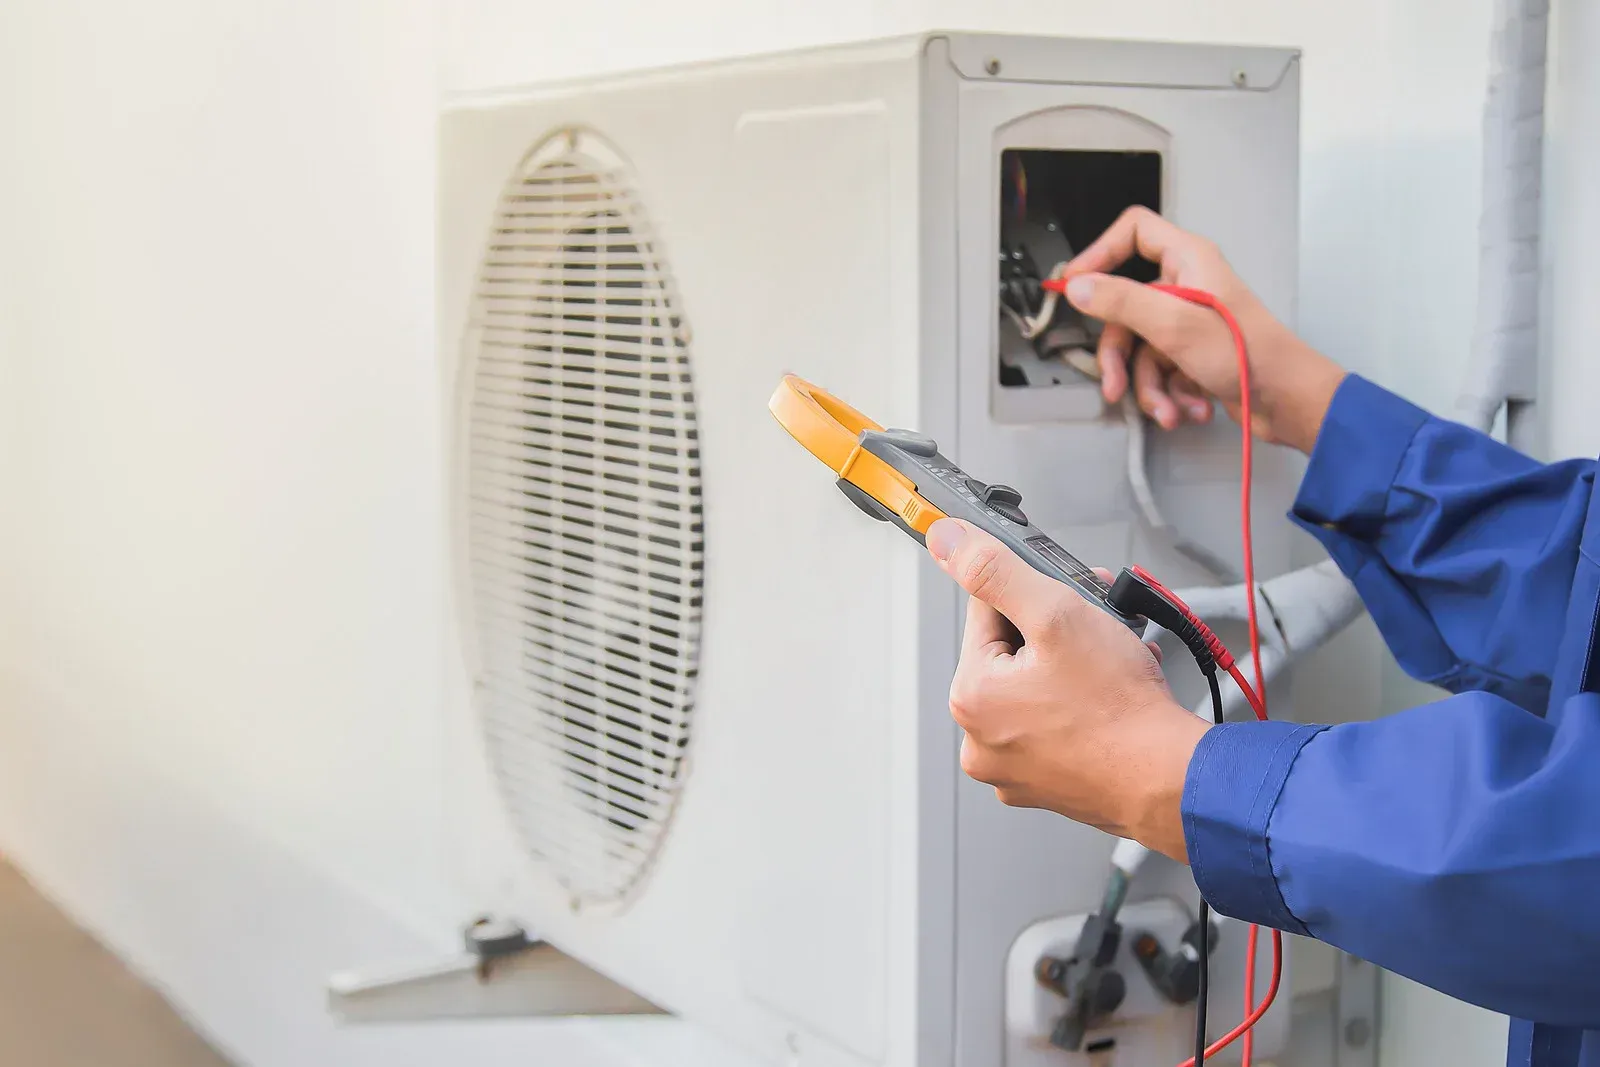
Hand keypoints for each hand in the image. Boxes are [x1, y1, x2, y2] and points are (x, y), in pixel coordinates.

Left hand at [927, 517, 1207, 860]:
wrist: (1171, 779)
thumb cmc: (1120, 709)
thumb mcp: (1056, 614)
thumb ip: (996, 571)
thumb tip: (946, 540)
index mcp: (971, 696)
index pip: (988, 612)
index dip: (1035, 594)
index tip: (1069, 596)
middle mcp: (981, 739)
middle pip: (1014, 652)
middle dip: (1060, 630)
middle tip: (1101, 627)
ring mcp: (1014, 768)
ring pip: (1039, 688)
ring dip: (1076, 665)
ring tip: (1115, 663)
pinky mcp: (1048, 785)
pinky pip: (1057, 726)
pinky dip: (1083, 706)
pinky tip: (1114, 697)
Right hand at [1062, 207, 1345, 452]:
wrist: (1288, 400)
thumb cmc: (1244, 354)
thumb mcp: (1173, 325)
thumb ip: (1121, 302)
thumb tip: (1077, 286)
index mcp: (1187, 261)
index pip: (1133, 232)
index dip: (1099, 253)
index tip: (1074, 285)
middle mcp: (1186, 285)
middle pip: (1126, 309)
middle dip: (1122, 357)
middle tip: (1115, 386)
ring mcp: (1190, 322)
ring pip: (1141, 349)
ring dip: (1150, 388)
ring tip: (1168, 411)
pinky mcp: (1195, 354)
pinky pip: (1162, 370)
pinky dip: (1170, 395)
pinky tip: (1188, 410)